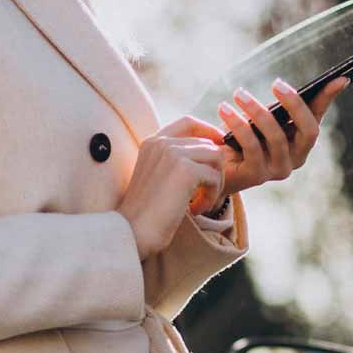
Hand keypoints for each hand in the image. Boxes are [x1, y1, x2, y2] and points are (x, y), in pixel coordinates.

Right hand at [117, 116, 226, 259]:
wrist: (132, 230)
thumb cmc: (145, 212)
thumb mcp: (157, 177)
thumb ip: (175, 161)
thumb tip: (211, 152)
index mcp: (152, 142)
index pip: (188, 122)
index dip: (209, 131)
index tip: (219, 150)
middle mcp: (161, 142)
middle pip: (208, 144)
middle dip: (214, 170)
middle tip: (205, 195)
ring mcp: (173, 154)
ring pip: (216, 158)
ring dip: (215, 183)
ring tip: (200, 203)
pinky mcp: (186, 170)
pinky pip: (215, 177)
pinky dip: (211, 196)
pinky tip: (196, 210)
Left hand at [217, 76, 348, 197]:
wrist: (211, 166)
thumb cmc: (239, 137)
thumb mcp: (259, 118)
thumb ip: (276, 107)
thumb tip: (284, 87)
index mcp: (301, 141)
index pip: (319, 117)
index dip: (329, 98)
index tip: (341, 77)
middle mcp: (296, 158)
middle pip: (309, 131)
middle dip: (295, 104)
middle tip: (277, 83)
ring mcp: (279, 169)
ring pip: (276, 137)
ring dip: (257, 111)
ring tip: (239, 93)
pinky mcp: (257, 176)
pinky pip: (252, 147)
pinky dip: (238, 125)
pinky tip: (224, 109)